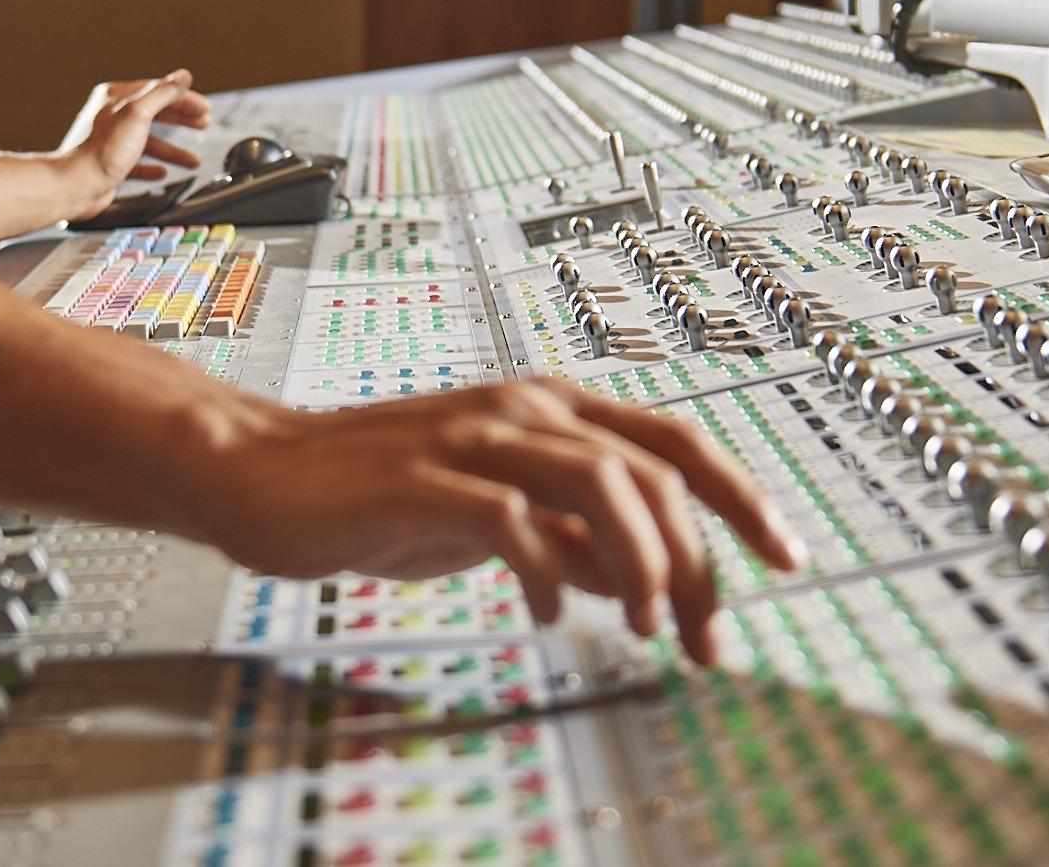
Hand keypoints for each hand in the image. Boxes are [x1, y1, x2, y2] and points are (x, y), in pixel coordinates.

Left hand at [69, 70, 213, 195]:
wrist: (77, 184)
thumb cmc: (104, 150)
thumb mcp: (139, 113)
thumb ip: (163, 93)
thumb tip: (183, 77)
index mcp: (116, 97)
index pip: (158, 91)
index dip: (184, 99)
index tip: (204, 108)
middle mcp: (112, 116)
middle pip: (155, 113)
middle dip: (181, 119)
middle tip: (203, 123)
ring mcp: (111, 141)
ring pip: (149, 141)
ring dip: (173, 150)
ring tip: (193, 160)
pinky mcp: (110, 164)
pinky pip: (137, 163)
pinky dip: (152, 167)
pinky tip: (162, 172)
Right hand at [193, 380, 804, 664]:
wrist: (261, 474)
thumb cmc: (380, 496)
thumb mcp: (496, 519)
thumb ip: (571, 540)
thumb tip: (639, 580)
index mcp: (553, 409)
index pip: (677, 446)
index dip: (742, 502)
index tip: (787, 564)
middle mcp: (527, 409)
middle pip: (654, 469)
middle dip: (697, 559)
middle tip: (705, 639)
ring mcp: (477, 438)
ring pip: (601, 479)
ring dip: (639, 560)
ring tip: (641, 627)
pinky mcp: (426, 479)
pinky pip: (513, 520)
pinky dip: (547, 572)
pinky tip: (549, 616)